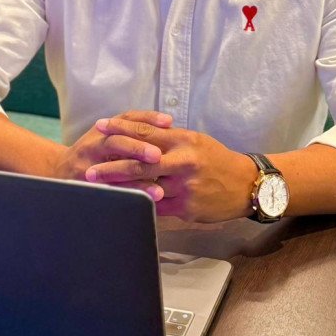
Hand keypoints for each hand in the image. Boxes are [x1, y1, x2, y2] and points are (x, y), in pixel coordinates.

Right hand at [53, 110, 173, 197]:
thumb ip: (131, 130)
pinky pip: (108, 194)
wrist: (58, 172)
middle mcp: (93, 146)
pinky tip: (142, 205)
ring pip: (111, 173)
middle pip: (115, 143)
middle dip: (138, 149)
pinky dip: (126, 199)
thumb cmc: (92, 153)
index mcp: (102, 130)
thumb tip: (168, 125)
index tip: (168, 122)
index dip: (147, 119)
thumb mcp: (105, 135)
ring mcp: (87, 169)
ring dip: (136, 183)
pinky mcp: (87, 190)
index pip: (125, 120)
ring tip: (158, 191)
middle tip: (158, 156)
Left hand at [85, 115, 256, 222]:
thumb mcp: (195, 141)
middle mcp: (182, 162)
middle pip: (140, 163)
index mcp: (183, 140)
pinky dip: (139, 205)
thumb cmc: (217, 159)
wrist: (247, 184)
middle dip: (112, 167)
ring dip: (121, 189)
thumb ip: (169, 139)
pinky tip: (124, 205)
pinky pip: (157, 207)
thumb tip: (141, 133)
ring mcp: (184, 187)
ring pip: (146, 188)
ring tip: (100, 190)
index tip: (100, 127)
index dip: (121, 129)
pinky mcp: (187, 209)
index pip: (146, 132)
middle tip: (89, 170)